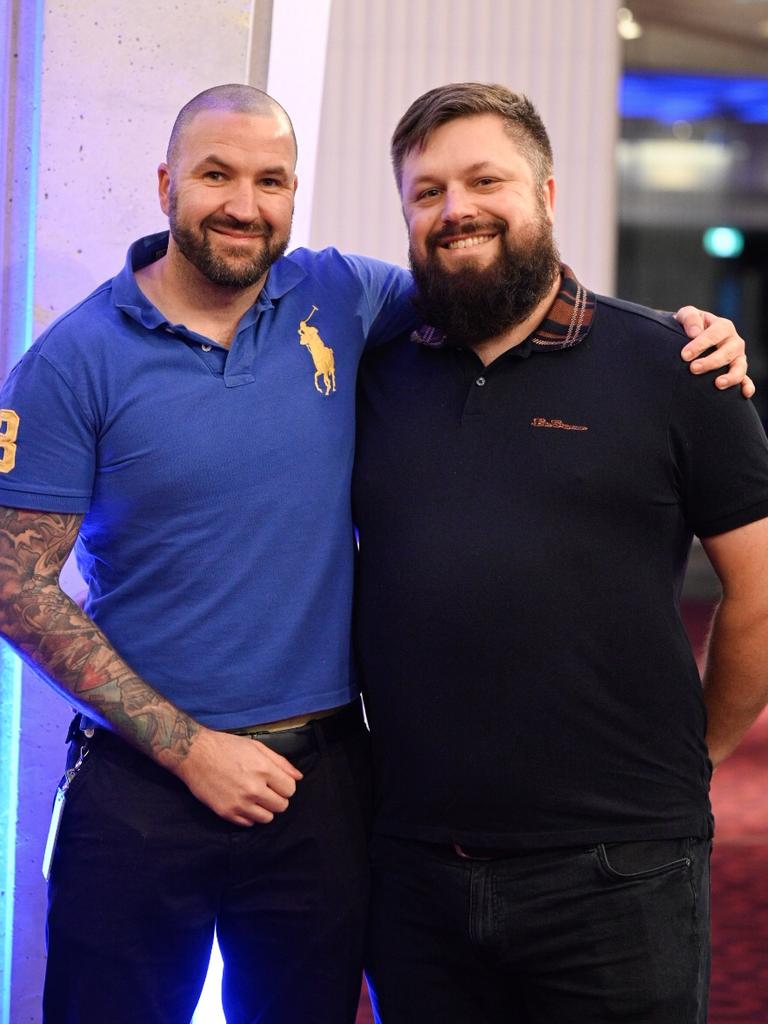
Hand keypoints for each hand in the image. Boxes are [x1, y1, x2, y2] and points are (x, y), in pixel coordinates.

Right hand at [173, 727, 302, 824]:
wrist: (194, 754)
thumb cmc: (226, 746)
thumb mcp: (256, 747)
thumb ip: (280, 762)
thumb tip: (298, 777)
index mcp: (263, 769)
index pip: (290, 789)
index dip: (285, 785)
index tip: (276, 782)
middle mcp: (253, 789)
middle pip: (281, 806)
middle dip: (277, 798)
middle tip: (266, 789)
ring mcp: (239, 803)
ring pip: (267, 818)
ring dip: (265, 809)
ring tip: (255, 797)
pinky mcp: (226, 813)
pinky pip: (249, 824)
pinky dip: (249, 815)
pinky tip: (243, 802)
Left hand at [675, 307, 754, 397]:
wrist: (689, 338)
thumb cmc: (689, 326)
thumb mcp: (687, 315)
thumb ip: (690, 318)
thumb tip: (695, 333)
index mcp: (723, 326)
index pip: (715, 334)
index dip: (700, 344)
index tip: (684, 355)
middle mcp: (733, 342)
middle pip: (728, 352)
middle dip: (711, 362)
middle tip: (693, 369)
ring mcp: (737, 358)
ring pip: (740, 367)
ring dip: (731, 376)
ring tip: (717, 384)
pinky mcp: (737, 372)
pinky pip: (745, 380)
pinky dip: (747, 386)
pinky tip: (744, 394)